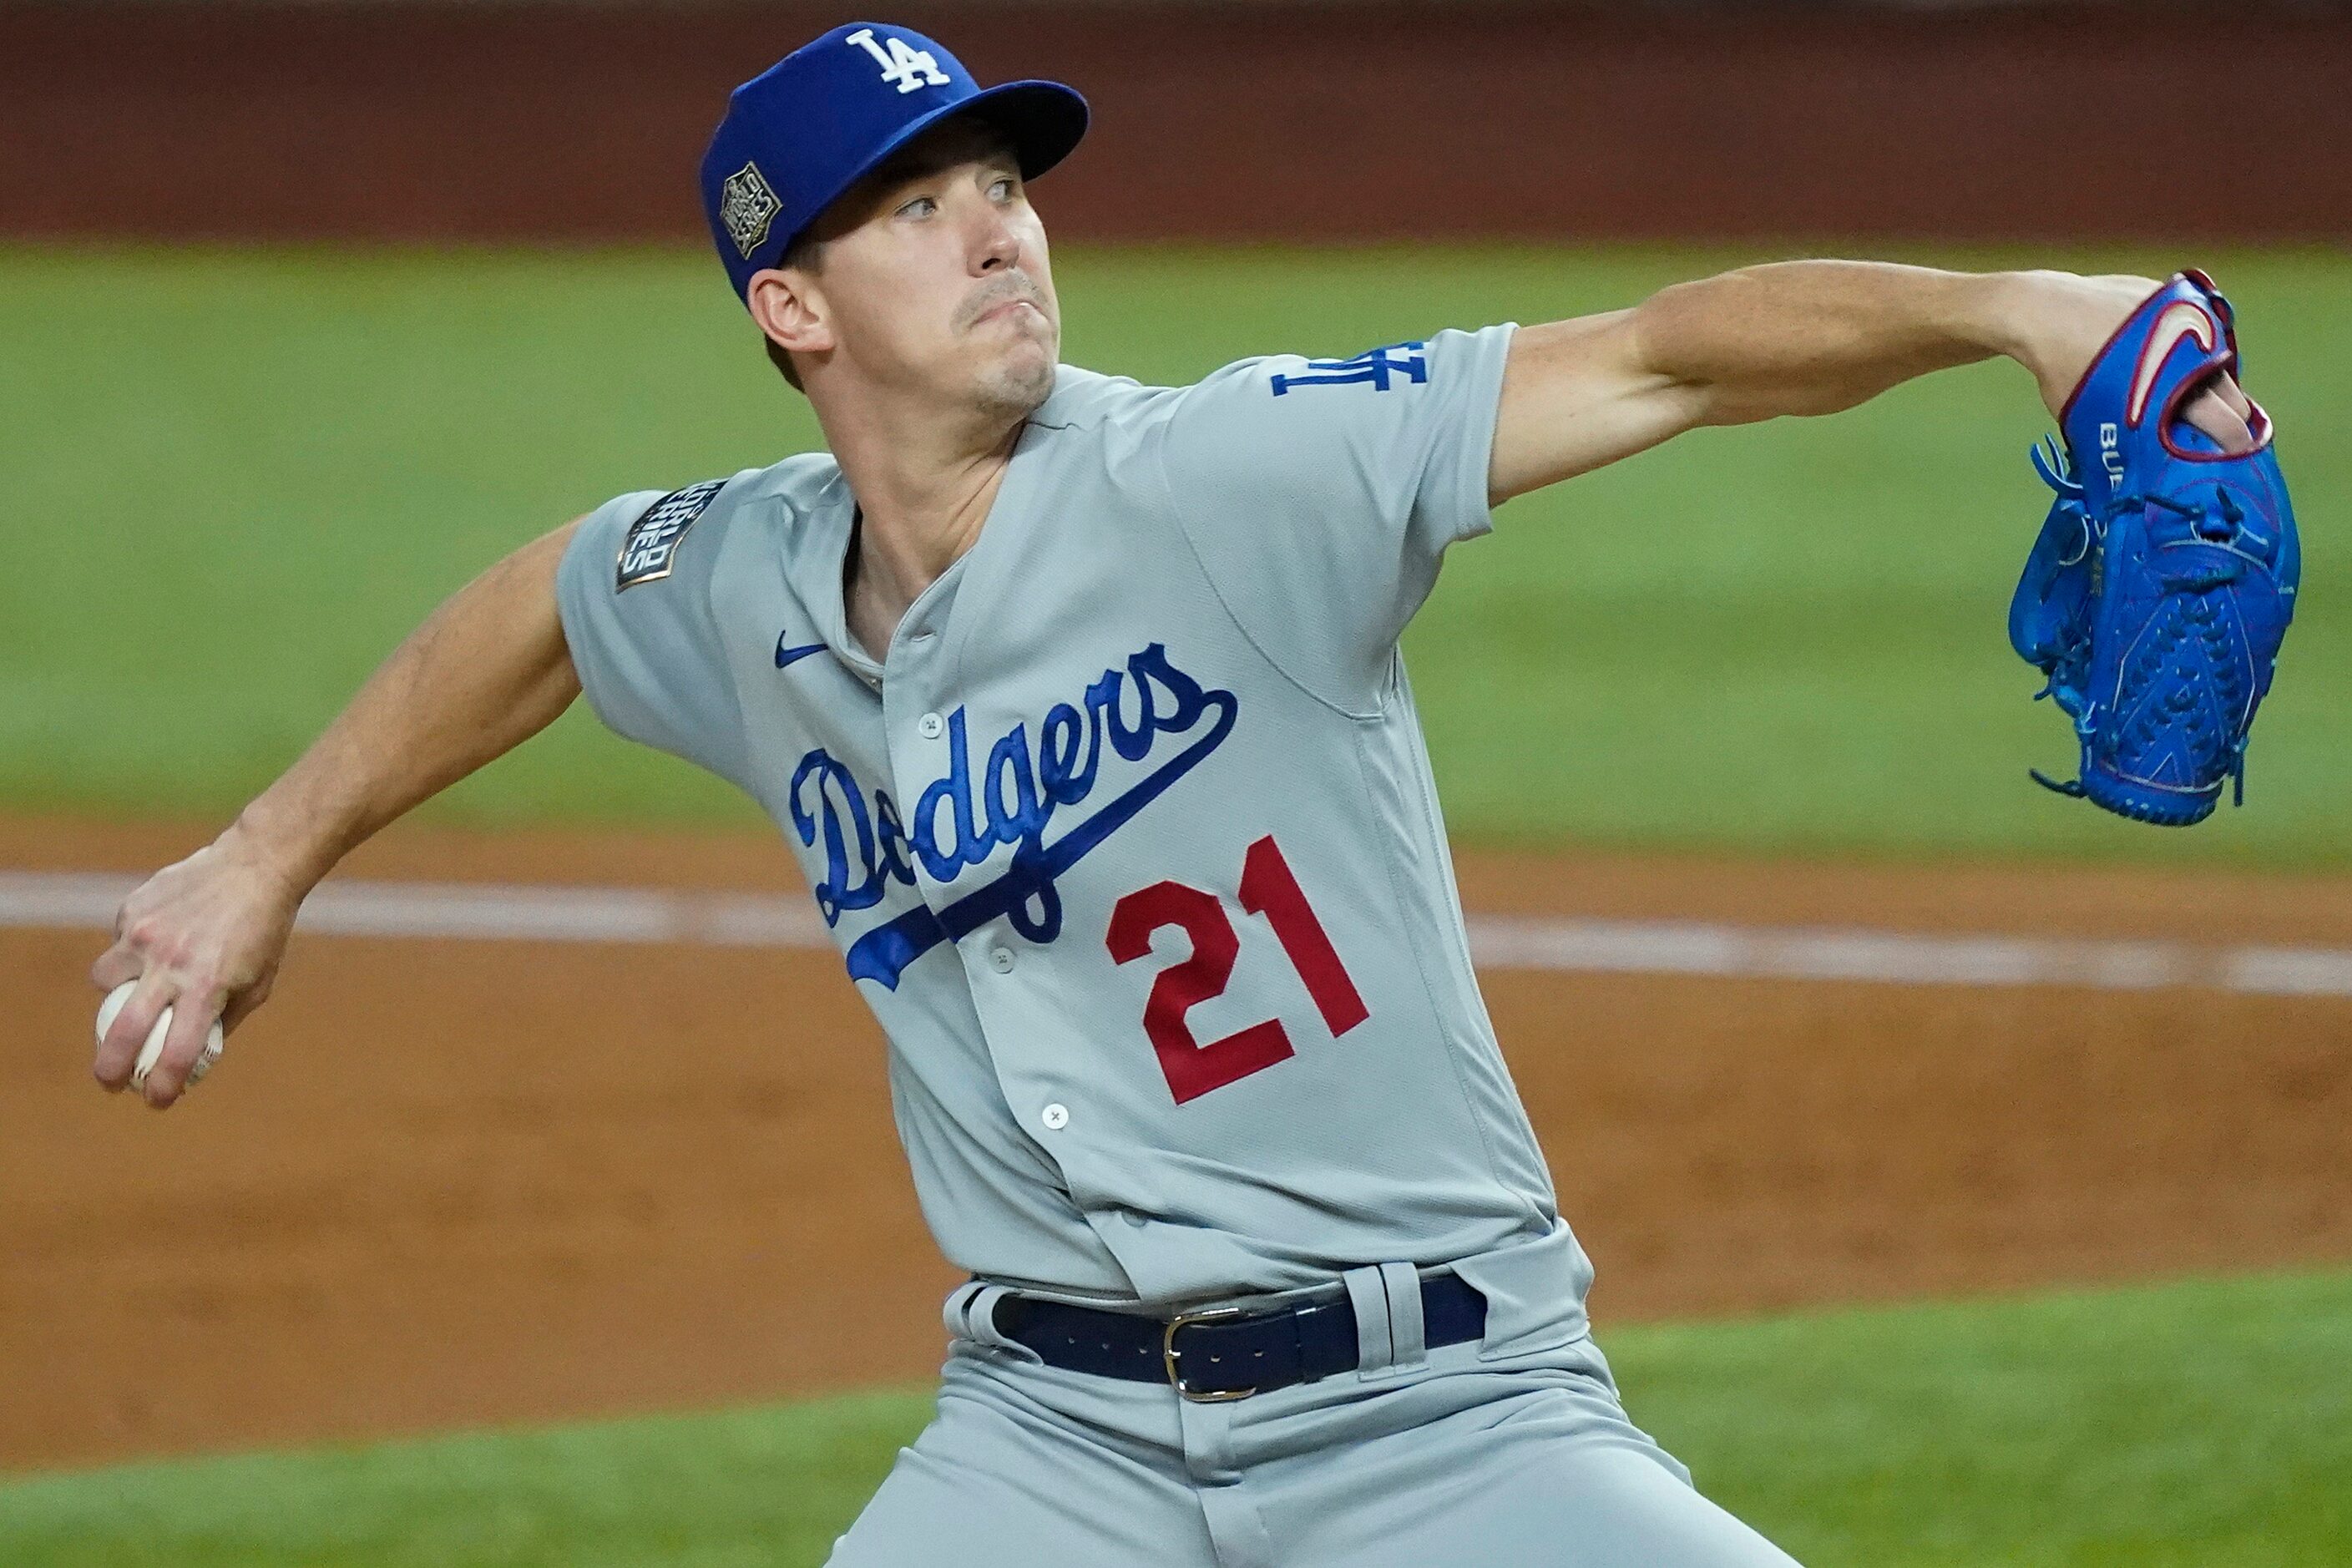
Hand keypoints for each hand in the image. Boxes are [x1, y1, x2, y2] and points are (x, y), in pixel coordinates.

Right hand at [90, 826, 305, 1106]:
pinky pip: (119, 945)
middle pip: (123, 1029)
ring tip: (135, 994)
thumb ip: (224, 1019)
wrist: (256, 866)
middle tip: (110, 1082)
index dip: (163, 1084)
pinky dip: (132, 953)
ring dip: (113, 996)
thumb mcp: (259, 983)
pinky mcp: (131, 911)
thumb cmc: (264, 932)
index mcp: (208, 986)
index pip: (175, 1050)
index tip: (157, 1100)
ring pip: (105, 981)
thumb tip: (193, 1057)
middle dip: (110, 1066)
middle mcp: (170, 963)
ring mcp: (145, 935)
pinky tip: (160, 941)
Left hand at [2007, 270, 2258, 453]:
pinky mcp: (2184, 299)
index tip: (2231, 460)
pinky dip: (2195, 352)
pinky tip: (2175, 364)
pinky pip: (2203, 334)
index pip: (2228, 426)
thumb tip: (2141, 469)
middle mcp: (2194, 353)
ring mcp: (2194, 321)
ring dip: (2213, 385)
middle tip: (2218, 437)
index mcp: (2175, 388)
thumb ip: (2128, 439)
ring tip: (2192, 401)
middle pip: (2234, 397)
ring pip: (2221, 365)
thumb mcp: (2092, 418)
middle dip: (2232, 420)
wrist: (2048, 311)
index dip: (2235, 447)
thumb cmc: (2062, 372)